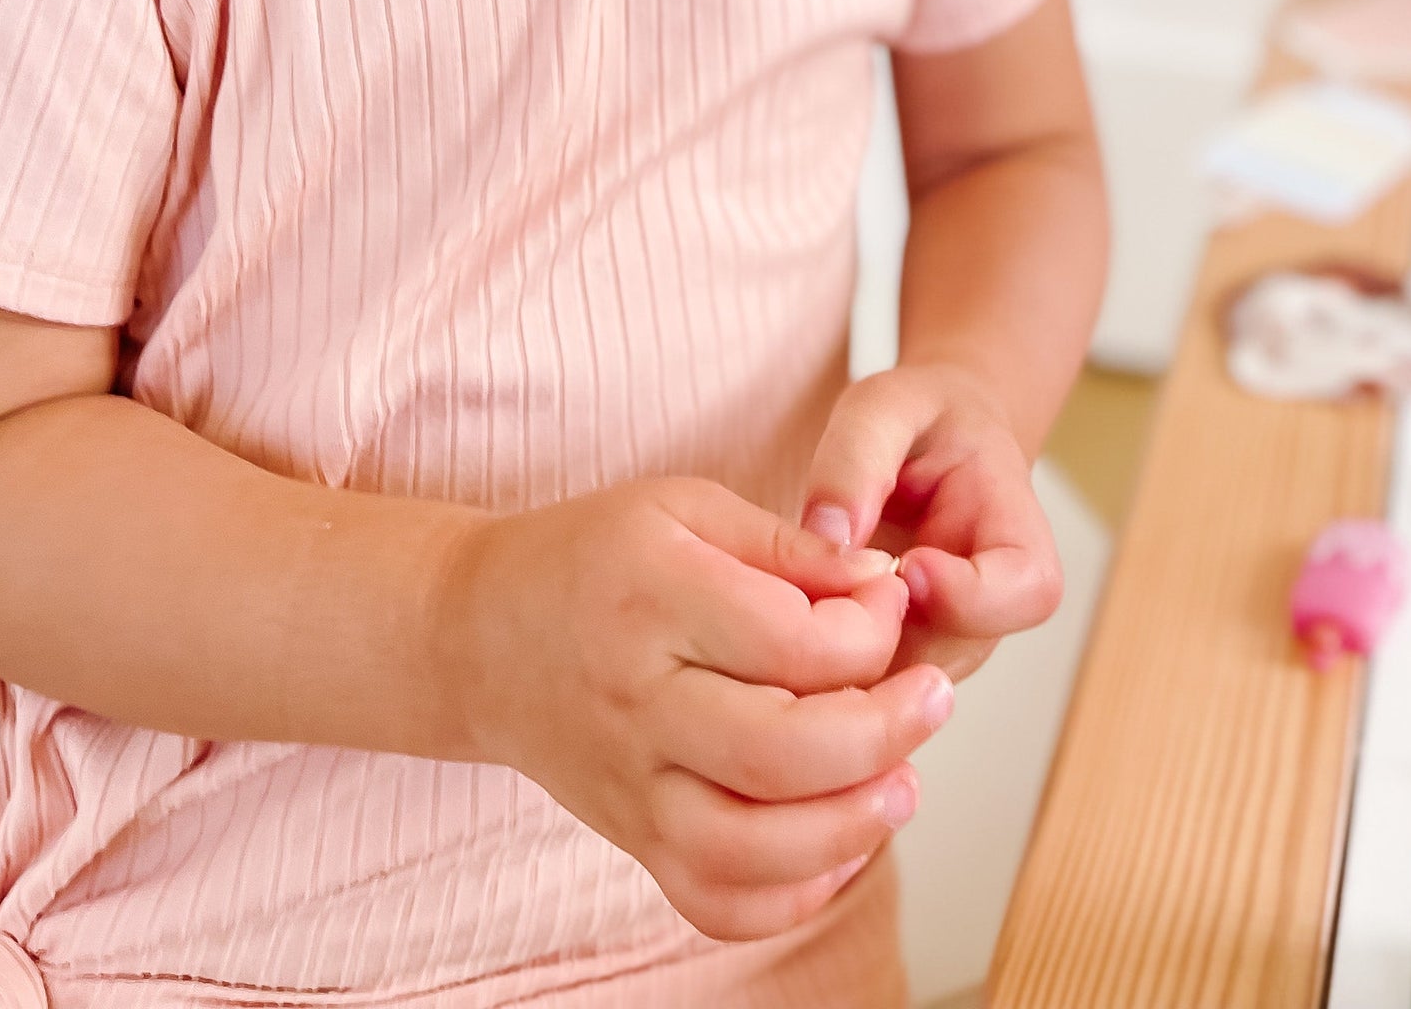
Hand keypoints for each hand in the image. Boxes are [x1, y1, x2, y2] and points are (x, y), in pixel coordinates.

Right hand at [435, 474, 952, 940]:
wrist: (477, 638)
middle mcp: (639, 705)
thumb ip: (788, 546)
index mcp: (655, 600)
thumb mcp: (686, 507)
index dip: (872, 628)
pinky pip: (715, 903)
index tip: (893, 601)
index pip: (793, 641)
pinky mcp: (632, 841)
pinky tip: (835, 842)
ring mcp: (631, 788)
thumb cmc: (593, 559)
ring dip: (851, 828)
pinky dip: (791, 895)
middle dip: (885, 732)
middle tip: (932, 698)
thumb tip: (883, 585)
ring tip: (901, 783)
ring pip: (752, 850)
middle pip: (782, 755)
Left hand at [801, 365, 1062, 681]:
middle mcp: (988, 608)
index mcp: (1014, 533)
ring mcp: (943, 646)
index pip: (1025, 591)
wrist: (928, 444)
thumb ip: (858, 457)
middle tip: (816, 587)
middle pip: (948, 659)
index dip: (968, 594)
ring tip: (790, 599)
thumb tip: (828, 532)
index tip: (908, 563)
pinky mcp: (897, 666)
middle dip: (873, 635)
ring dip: (836, 658)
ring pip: (894, 690)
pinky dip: (816, 669)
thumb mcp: (886, 405)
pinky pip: (859, 691)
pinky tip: (780, 625)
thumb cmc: (917, 421)